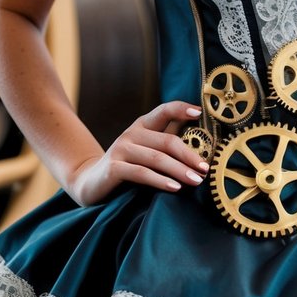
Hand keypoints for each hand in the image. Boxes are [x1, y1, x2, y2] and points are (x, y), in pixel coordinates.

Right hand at [70, 101, 208, 206]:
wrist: (92, 182)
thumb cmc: (128, 165)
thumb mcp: (148, 149)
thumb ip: (167, 139)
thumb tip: (199, 133)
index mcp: (143, 125)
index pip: (164, 111)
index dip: (181, 108)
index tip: (199, 112)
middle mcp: (132, 133)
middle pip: (167, 141)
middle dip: (189, 155)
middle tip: (205, 169)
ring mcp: (121, 149)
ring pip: (157, 158)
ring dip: (179, 170)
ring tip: (196, 180)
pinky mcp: (113, 168)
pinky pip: (142, 174)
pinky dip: (160, 181)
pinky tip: (175, 188)